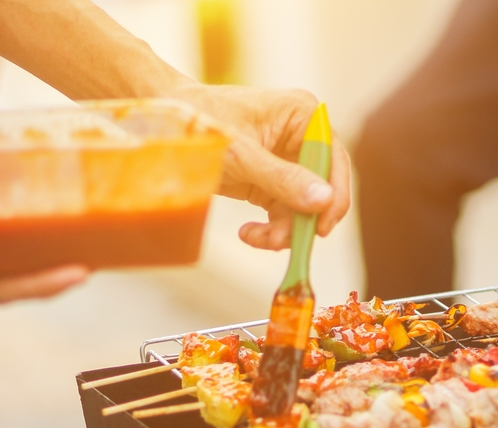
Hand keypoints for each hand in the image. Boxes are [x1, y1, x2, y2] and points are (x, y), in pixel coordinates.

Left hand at [176, 83, 350, 249]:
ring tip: (257, 238)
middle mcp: (299, 136)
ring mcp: (284, 159)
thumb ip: (283, 179)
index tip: (321, 227)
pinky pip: (282, 211)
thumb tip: (324, 200)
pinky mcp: (268, 179)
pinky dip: (270, 228)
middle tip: (283, 242)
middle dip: (302, 218)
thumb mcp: (242, 155)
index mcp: (303, 116)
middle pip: (320, 187)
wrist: (163, 123)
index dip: (334, 196)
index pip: (333, 160)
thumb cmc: (199, 122)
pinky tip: (249, 233)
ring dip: (284, 229)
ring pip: (301, 205)